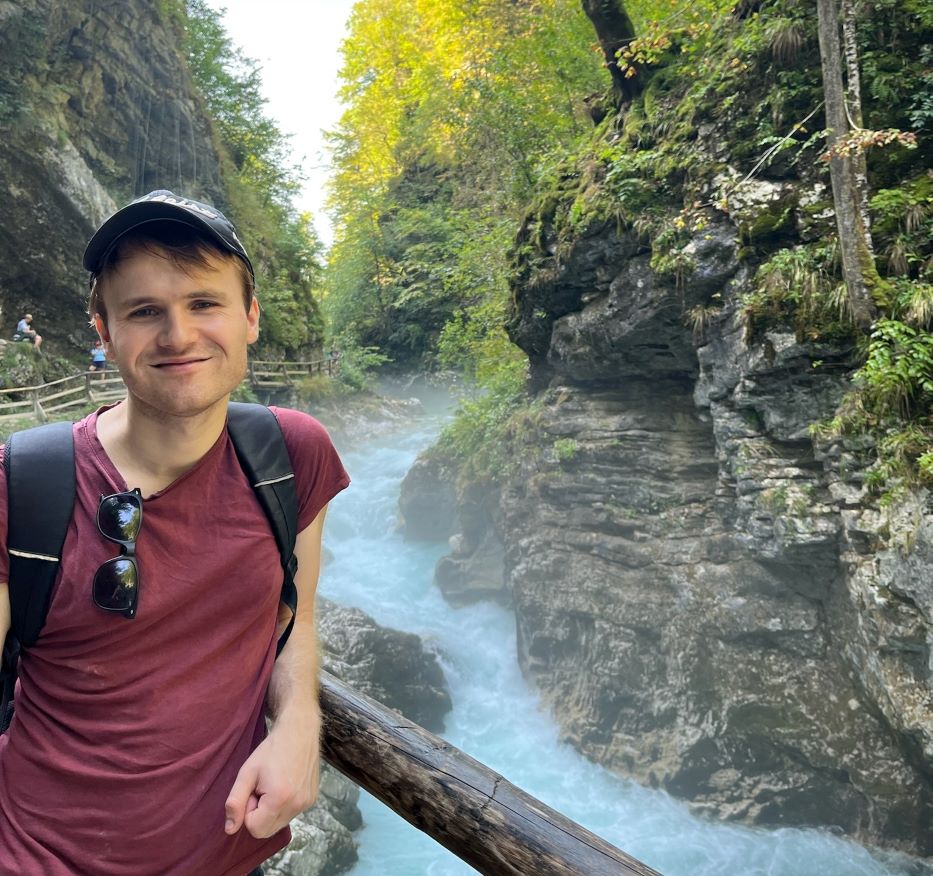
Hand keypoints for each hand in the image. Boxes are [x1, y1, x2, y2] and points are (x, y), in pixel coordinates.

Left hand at [223, 718, 320, 838]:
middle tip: (262, 788)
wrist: (299, 731)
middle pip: (267, 830)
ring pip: (279, 823)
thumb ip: (235, 802)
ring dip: (271, 810)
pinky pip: (290, 814)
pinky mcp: (312, 799)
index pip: (254, 828)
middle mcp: (297, 805)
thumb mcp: (247, 772)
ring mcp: (307, 803)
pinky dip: (283, 805)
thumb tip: (230, 829)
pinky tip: (285, 784)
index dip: (249, 810)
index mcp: (279, 799)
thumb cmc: (270, 750)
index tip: (254, 789)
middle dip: (259, 814)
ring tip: (274, 785)